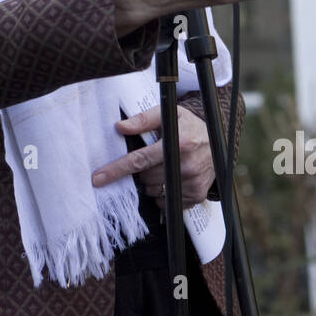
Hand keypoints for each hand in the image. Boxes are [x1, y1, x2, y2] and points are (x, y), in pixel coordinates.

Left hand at [91, 104, 215, 210]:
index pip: (139, 160)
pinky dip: (163, 193)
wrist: (217, 141)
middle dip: (141, 171)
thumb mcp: (169, 114)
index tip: (99, 178)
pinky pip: (167, 201)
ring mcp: (192, 183)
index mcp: (177, 144)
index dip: (117, 169)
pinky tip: (171, 178)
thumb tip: (120, 127)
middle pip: (145, 178)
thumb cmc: (189, 126)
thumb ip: (143, 119)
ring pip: (154, 191)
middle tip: (151, 159)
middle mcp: (186, 166)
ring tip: (163, 166)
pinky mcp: (197, 195)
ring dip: (152, 182)